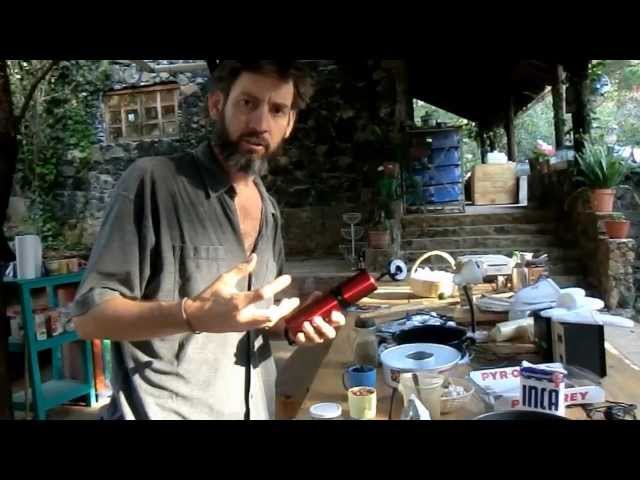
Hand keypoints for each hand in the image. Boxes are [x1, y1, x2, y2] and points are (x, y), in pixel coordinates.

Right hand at [184, 254, 299, 332]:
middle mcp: (243, 316)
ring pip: (268, 322)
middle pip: (271, 316)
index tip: (288, 278)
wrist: (196, 318)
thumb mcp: (224, 279)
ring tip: (288, 304)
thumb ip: (241, 269)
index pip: (263, 294)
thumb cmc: (209, 296)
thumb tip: (254, 257)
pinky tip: (276, 309)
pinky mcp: (242, 329)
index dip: (277, 286)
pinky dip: (271, 317)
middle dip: (285, 308)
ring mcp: (244, 325)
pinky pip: (262, 325)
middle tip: (295, 299)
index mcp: (238, 302)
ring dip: (280, 313)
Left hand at [288, 291, 345, 346]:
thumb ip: (315, 299)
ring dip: (311, 331)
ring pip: (317, 338)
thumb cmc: (306, 311)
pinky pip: (304, 342)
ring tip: (304, 323)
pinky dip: (302, 338)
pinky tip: (299, 333)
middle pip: (330, 333)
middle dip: (323, 327)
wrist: (292, 319)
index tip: (332, 313)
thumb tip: (318, 295)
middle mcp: (325, 331)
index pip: (339, 321)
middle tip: (315, 319)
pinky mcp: (305, 341)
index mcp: (330, 320)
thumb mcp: (311, 303)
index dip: (337, 318)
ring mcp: (315, 337)